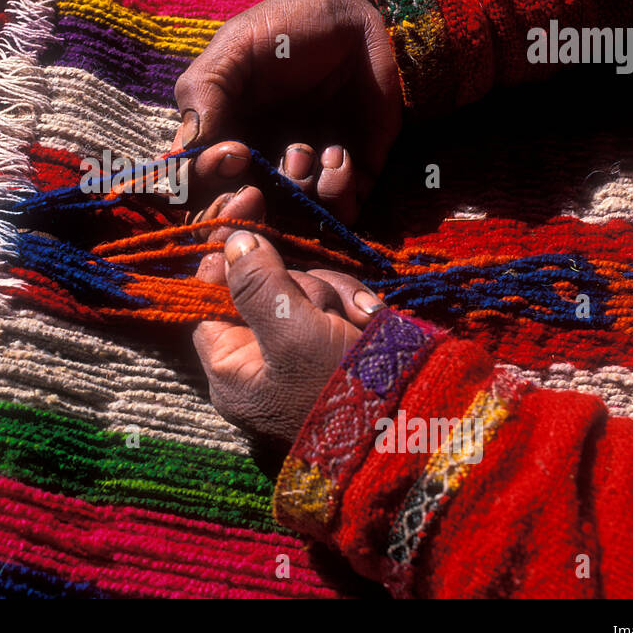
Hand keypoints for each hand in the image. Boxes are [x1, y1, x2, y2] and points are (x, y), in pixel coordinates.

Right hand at [173, 0, 401, 223]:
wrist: (356, 14)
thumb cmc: (286, 26)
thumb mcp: (235, 47)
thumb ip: (205, 92)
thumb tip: (185, 149)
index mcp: (221, 140)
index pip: (198, 192)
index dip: (209, 192)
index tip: (234, 155)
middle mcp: (259, 166)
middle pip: (241, 218)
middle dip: (252, 210)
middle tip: (266, 185)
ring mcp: (304, 174)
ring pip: (291, 219)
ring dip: (301, 191)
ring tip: (316, 150)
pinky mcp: (350, 173)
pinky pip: (340, 210)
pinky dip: (338, 191)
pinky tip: (341, 153)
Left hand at [193, 221, 385, 444]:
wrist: (422, 430)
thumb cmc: (342, 392)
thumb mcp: (293, 334)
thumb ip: (257, 284)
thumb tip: (232, 241)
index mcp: (232, 368)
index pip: (210, 290)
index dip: (228, 247)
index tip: (249, 201)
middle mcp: (262, 362)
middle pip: (265, 285)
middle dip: (303, 285)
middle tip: (326, 313)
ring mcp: (303, 356)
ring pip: (308, 290)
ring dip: (336, 296)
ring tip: (359, 324)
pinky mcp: (341, 349)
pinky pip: (340, 307)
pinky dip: (357, 309)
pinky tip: (374, 323)